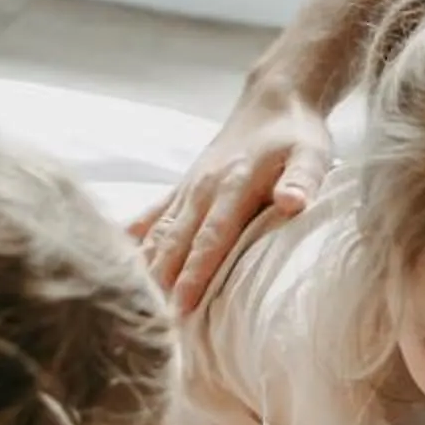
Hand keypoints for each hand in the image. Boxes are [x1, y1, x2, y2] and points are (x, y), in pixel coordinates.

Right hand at [138, 89, 333, 312]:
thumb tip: (293, 202)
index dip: (195, 274)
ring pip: (159, 233)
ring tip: (130, 305)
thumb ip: (302, 180)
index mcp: (234, 185)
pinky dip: (133, 238)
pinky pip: (152, 215)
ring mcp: (189, 188)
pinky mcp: (183, 188)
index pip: (211, 239)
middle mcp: (203, 188)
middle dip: (162, 282)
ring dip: (144, 267)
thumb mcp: (311, 155)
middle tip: (150, 323)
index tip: (182, 307)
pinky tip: (112, 262)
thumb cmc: (297, 136)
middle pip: (177, 242)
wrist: (274, 100)